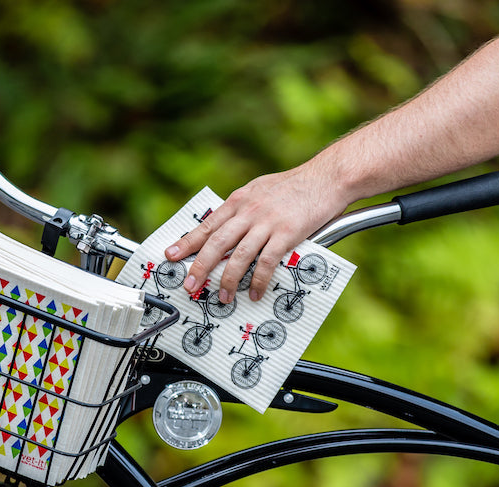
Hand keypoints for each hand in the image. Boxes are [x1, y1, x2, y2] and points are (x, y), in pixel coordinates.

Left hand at [164, 164, 349, 302]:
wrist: (328, 177)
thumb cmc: (296, 185)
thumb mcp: (260, 189)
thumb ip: (243, 207)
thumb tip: (227, 224)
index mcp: (239, 200)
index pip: (207, 225)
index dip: (187, 242)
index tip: (170, 255)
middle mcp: (248, 211)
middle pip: (216, 243)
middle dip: (199, 266)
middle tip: (189, 285)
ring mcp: (266, 223)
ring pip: (238, 256)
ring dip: (227, 280)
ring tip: (221, 297)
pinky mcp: (286, 234)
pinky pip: (266, 262)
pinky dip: (258, 280)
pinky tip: (253, 292)